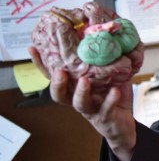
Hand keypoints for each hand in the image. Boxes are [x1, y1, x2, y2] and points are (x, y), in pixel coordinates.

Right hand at [28, 46, 136, 160]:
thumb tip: (105, 35)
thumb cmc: (113, 98)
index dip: (42, 65)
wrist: (124, 126)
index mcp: (75, 88)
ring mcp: (91, 110)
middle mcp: (78, 99)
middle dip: (57, 82)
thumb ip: (104, 61)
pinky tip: (115, 91)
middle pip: (59, 94)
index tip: (32, 49)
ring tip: (84, 81)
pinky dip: (110, 100)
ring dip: (81, 92)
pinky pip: (106, 108)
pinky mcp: (106, 117)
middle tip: (59, 71)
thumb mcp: (108, 77)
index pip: (54, 77)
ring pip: (79, 103)